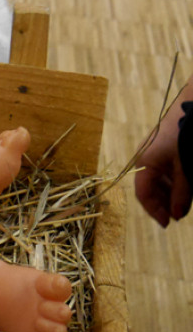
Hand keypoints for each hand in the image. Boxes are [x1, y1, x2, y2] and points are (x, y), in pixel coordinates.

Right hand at [134, 96, 191, 226]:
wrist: (191, 108)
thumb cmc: (185, 138)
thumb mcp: (185, 168)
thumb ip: (181, 193)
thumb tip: (175, 215)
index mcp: (145, 163)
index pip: (143, 194)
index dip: (154, 211)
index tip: (168, 224)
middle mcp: (145, 159)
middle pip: (148, 188)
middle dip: (162, 204)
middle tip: (177, 217)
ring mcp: (154, 153)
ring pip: (157, 180)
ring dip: (168, 194)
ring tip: (183, 203)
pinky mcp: (163, 148)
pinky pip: (163, 171)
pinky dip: (172, 182)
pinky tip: (184, 187)